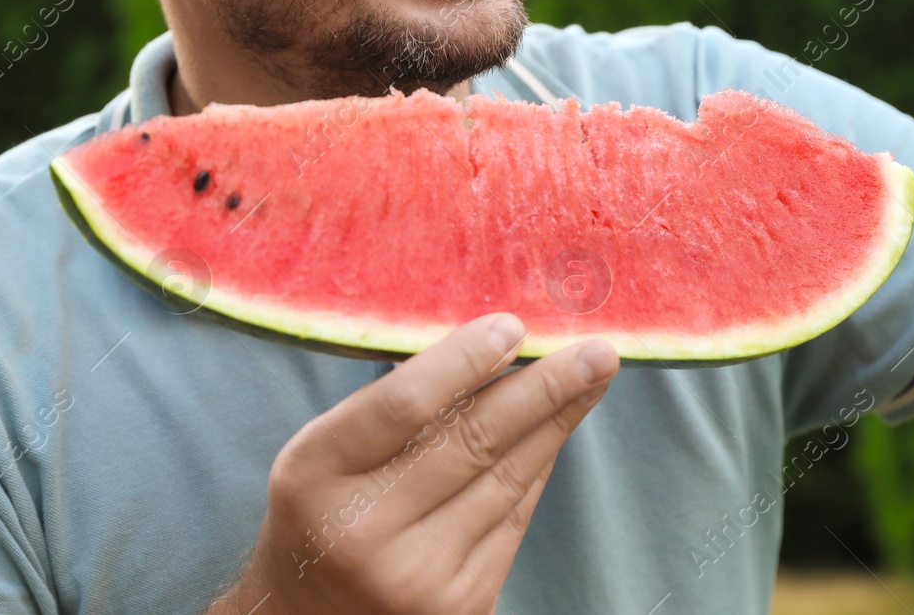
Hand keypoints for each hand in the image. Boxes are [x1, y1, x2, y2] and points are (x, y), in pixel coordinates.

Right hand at [208, 312, 619, 614]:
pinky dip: (538, 466)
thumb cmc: (320, 512)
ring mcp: (418, 577)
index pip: (405, 405)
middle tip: (598, 351)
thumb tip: (491, 346)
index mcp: (315, 476)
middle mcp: (365, 532)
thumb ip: (391, 407)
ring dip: (557, 422)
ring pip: (508, 479)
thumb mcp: (324, 453)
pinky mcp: (461, 605)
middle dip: (546, 389)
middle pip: (474, 441)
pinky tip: (556, 430)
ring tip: (593, 377)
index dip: (465, 361)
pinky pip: (515, 517)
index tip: (514, 326)